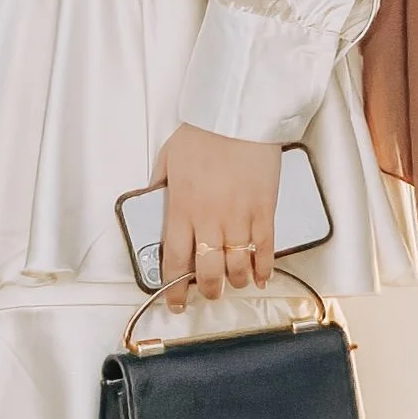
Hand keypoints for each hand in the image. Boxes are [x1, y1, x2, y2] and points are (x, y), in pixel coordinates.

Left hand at [158, 126, 280, 309]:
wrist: (237, 116)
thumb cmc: (202, 133)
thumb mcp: (167, 158)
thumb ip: (160, 186)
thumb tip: (152, 202)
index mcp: (182, 209)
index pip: (175, 262)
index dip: (175, 289)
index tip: (176, 302)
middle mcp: (210, 220)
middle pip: (209, 271)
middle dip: (209, 290)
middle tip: (209, 294)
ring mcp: (239, 217)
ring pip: (238, 266)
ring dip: (235, 282)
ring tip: (233, 284)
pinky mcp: (264, 211)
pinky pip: (265, 249)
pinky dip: (263, 268)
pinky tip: (260, 276)